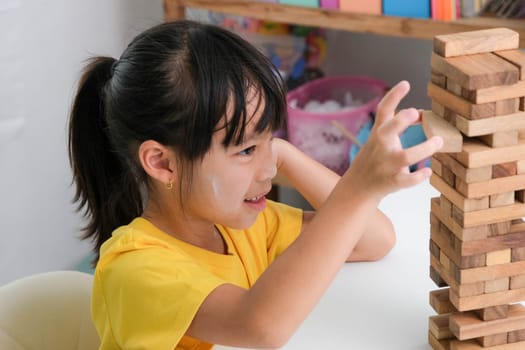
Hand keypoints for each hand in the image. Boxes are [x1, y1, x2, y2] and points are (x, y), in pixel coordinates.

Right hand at [343, 81, 442, 200]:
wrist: (357, 187)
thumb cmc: (374, 159)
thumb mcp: (380, 138)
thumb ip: (397, 125)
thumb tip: (422, 114)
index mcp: (378, 133)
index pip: (383, 111)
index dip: (393, 96)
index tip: (406, 84)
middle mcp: (380, 147)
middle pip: (388, 131)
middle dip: (400, 121)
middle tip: (416, 112)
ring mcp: (385, 165)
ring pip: (403, 157)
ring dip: (422, 149)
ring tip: (438, 141)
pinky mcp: (391, 182)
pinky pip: (405, 180)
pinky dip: (416, 177)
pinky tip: (427, 172)